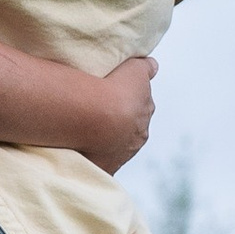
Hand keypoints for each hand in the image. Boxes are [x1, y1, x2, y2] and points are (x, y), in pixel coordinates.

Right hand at [85, 53, 157, 173]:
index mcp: (146, 112)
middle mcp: (138, 135)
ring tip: (87, 130)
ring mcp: (122, 154)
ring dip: (105, 139)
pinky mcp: (105, 167)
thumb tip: (152, 66)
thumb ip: (146, 68)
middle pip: (130, 128)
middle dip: (119, 122)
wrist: (97, 117)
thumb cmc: (114, 89)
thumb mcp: (135, 69)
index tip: (116, 96)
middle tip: (100, 113)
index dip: (128, 100)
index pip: (141, 106)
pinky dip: (93, 156)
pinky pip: (99, 161)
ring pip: (115, 146)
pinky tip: (82, 149)